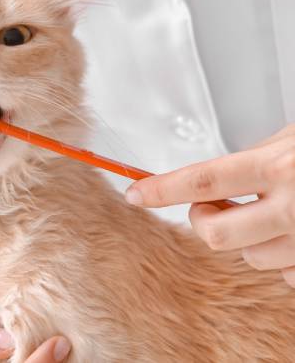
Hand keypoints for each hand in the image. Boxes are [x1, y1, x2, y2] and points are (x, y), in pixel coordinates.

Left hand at [125, 125, 294, 286]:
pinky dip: (282, 258)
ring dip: (247, 239)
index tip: (136, 193)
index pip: (202, 181)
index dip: (162, 189)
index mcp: (276, 168)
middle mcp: (290, 207)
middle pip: (214, 232)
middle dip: (203, 220)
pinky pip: (283, 275)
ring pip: (250, 257)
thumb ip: (252, 159)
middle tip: (214, 205)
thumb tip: (214, 178)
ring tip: (271, 216)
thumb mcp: (291, 140)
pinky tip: (292, 235)